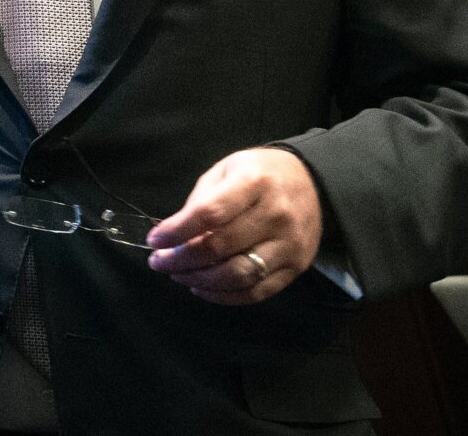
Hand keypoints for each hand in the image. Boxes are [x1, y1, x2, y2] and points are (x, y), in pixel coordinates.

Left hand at [144, 148, 322, 305]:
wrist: (313, 183)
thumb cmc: (259, 174)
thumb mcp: (226, 170)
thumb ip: (201, 202)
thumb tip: (171, 237)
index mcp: (254, 182)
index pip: (210, 213)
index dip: (177, 231)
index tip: (154, 240)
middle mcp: (276, 215)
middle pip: (221, 247)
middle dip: (182, 260)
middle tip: (159, 262)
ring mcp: (289, 244)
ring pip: (238, 275)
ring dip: (200, 281)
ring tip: (178, 275)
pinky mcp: (297, 267)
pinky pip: (256, 291)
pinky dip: (224, 296)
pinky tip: (203, 287)